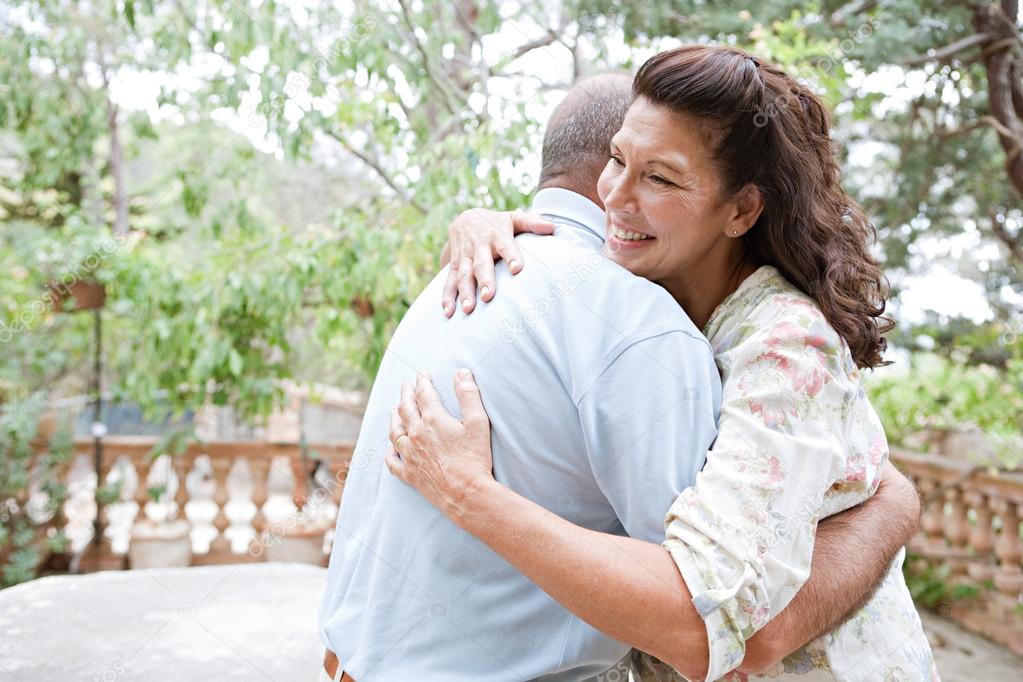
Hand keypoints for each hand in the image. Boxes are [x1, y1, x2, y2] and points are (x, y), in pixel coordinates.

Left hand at [387, 370, 494, 521]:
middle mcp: (416, 435)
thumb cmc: (474, 458)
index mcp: (432, 420)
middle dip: (405, 394)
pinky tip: (389, 450)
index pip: (424, 394)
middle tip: (405, 386)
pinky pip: (393, 462)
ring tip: (393, 410)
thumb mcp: (478, 422)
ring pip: (395, 432)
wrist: (466, 493)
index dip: (422, 382)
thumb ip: (469, 395)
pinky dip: (390, 454)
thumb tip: (461, 373)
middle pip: (405, 409)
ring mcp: (410, 455)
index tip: (421, 375)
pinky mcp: (409, 474)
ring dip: (393, 418)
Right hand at [441, 208, 554, 316]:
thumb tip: (552, 227)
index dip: (511, 256)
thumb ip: (532, 222)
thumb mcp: (514, 218)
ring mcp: (464, 256)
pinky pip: (449, 281)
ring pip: (463, 275)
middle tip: (488, 297)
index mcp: (496, 234)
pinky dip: (447, 296)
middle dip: (484, 280)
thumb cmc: (497, 223)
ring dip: (465, 292)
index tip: (517, 269)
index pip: (505, 245)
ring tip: (468, 309)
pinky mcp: (454, 265)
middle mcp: (479, 246)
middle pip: (481, 264)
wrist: (465, 217)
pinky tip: (449, 312)